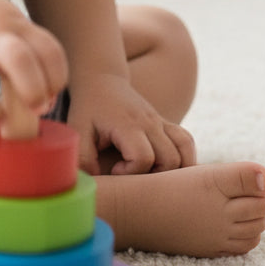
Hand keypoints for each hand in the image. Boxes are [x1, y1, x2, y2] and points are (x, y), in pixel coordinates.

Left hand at [68, 73, 195, 175]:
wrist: (102, 81)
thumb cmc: (89, 108)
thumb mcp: (78, 129)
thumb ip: (83, 157)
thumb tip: (94, 184)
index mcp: (128, 124)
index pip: (143, 157)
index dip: (130, 172)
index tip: (115, 170)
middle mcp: (149, 123)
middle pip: (170, 159)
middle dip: (154, 176)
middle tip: (134, 175)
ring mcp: (160, 122)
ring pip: (184, 152)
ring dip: (173, 170)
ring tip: (150, 173)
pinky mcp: (165, 124)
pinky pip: (187, 142)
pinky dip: (185, 157)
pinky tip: (166, 167)